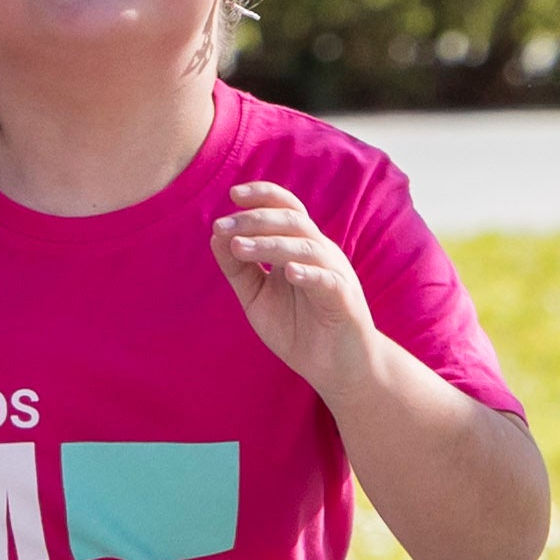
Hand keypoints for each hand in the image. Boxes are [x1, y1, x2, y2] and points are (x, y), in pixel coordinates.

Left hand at [213, 180, 377, 389]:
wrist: (337, 366)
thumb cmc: (298, 327)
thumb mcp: (258, 296)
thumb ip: (238, 268)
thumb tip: (215, 235)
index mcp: (299, 248)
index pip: (286, 209)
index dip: (264, 196)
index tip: (233, 193)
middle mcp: (320, 254)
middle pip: (294, 221)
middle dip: (256, 219)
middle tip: (222, 226)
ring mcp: (334, 275)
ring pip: (307, 247)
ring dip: (270, 244)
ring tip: (239, 247)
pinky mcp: (344, 301)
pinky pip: (328, 281)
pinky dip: (308, 274)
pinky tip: (288, 272)